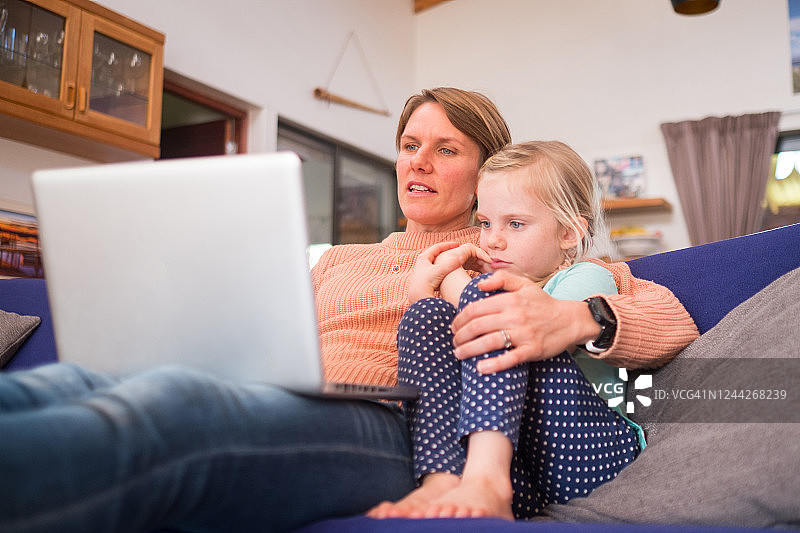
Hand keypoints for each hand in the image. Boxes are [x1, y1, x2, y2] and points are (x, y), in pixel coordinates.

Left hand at [407, 243, 489, 303]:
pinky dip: (443, 270)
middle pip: (436, 254)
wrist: (417, 296)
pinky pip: (436, 271)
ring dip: (445, 261)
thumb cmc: (425, 283)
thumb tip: (461, 257)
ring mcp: (423, 271)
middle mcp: (422, 263)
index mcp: (424, 257)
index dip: (448, 245)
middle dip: (446, 252)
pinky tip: (448, 273)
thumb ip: (450, 264)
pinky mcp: (425, 279)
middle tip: (456, 251)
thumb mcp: (439, 271)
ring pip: (436, 263)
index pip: (437, 247)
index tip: (458, 244)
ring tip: (453, 261)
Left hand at [450, 270, 600, 373]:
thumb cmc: (543, 303)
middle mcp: (515, 316)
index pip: (476, 309)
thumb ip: (501, 279)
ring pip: (489, 342)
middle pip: (478, 326)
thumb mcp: (524, 285)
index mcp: (510, 300)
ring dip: (469, 350)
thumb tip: (479, 284)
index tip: (454, 326)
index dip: (460, 319)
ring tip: (459, 354)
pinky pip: (510, 358)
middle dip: (460, 336)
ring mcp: (524, 334)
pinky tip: (480, 368)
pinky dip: (494, 364)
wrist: (570, 320)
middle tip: (454, 342)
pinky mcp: (532, 350)